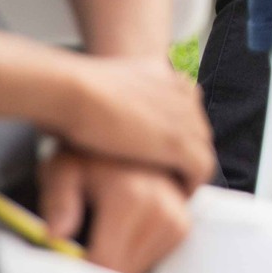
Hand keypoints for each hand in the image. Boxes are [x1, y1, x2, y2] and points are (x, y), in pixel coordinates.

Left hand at [40, 149, 192, 272]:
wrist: (127, 135)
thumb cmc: (86, 155)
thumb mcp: (62, 170)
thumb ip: (58, 202)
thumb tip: (55, 236)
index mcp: (130, 198)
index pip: (105, 263)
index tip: (65, 264)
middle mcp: (161, 209)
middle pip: (122, 271)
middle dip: (96, 270)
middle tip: (76, 251)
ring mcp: (177, 217)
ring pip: (138, 269)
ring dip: (116, 263)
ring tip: (100, 235)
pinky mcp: (183, 225)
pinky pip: (153, 259)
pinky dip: (132, 256)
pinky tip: (119, 235)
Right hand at [55, 54, 214, 187]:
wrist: (74, 91)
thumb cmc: (70, 92)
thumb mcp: (99, 86)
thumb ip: (115, 97)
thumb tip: (103, 113)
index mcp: (164, 75)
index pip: (184, 108)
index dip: (174, 132)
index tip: (158, 153)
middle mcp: (181, 93)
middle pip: (196, 129)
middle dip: (183, 152)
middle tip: (167, 175)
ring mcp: (185, 118)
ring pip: (201, 148)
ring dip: (188, 170)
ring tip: (171, 190)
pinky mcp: (180, 143)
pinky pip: (201, 168)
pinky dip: (190, 185)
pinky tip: (175, 197)